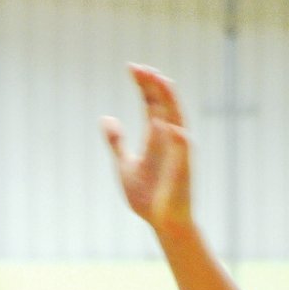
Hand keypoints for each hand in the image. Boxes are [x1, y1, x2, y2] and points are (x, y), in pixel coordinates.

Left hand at [101, 64, 191, 234]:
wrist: (162, 222)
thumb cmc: (148, 196)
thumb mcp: (125, 165)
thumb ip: (117, 142)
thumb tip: (105, 118)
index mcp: (155, 136)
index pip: (151, 102)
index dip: (143, 84)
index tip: (131, 67)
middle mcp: (169, 138)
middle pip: (164, 104)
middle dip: (154, 85)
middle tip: (140, 67)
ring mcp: (178, 152)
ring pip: (177, 119)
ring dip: (169, 101)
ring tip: (160, 81)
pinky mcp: (183, 169)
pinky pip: (183, 151)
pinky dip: (178, 138)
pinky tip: (172, 127)